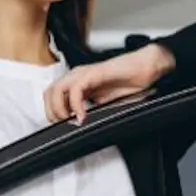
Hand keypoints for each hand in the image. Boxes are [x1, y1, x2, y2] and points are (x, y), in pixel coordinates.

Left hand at [44, 44, 176, 123]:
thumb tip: (80, 126)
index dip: (53, 112)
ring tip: (72, 121)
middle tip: (64, 125)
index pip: (52, 96)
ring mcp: (84, 73)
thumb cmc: (130, 83)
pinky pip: (76, 89)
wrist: (146, 69)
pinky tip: (83, 116)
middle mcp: (77, 76)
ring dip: (60, 109)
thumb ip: (90, 112)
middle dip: (52, 112)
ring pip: (56, 90)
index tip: (62, 126)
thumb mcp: (104, 104)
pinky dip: (76, 105)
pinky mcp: (94, 73)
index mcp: (78, 82)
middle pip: (49, 93)